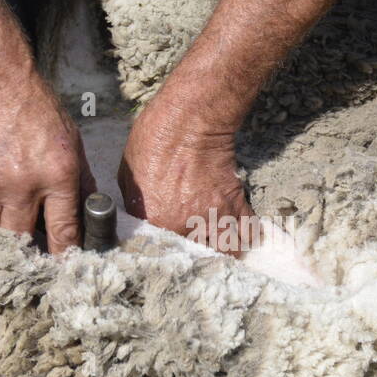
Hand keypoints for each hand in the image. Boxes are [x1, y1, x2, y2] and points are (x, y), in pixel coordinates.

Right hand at [0, 75, 94, 253]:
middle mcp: (24, 185)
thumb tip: (89, 209)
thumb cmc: (35, 105)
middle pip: (21, 238)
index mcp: (58, 176)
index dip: (62, 256)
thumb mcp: (70, 139)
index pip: (63, 232)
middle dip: (23, 250)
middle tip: (24, 254)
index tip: (59, 268)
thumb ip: (79, 177)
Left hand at [118, 104, 256, 255]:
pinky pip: (247, 232)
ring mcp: (213, 217)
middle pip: (193, 257)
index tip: (168, 251)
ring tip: (218, 249)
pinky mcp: (235, 205)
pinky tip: (239, 235)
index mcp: (154, 219)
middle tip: (193, 251)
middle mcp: (185, 226)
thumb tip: (140, 217)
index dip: (164, 253)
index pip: (158, 252)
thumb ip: (136, 205)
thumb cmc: (155, 139)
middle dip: (194, 256)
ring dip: (223, 252)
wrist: (191, 119)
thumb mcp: (129, 175)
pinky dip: (245, 236)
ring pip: (226, 252)